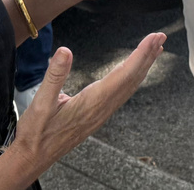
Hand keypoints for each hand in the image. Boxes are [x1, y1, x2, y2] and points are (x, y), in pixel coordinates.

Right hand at [11, 34, 166, 175]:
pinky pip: (122, 93)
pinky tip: (133, 71)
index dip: (140, 55)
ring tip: (154, 49)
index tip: (153, 39)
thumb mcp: (40, 102)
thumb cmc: (36, 133)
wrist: (33, 157)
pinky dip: (132, 77)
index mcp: (92, 102)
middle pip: (132, 79)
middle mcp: (102, 108)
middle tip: (160, 36)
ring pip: (129, 86)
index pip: (124, 75)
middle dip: (148, 56)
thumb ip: (54, 76)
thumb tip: (65, 51)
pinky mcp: (98, 115)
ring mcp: (102, 113)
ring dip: (143, 66)